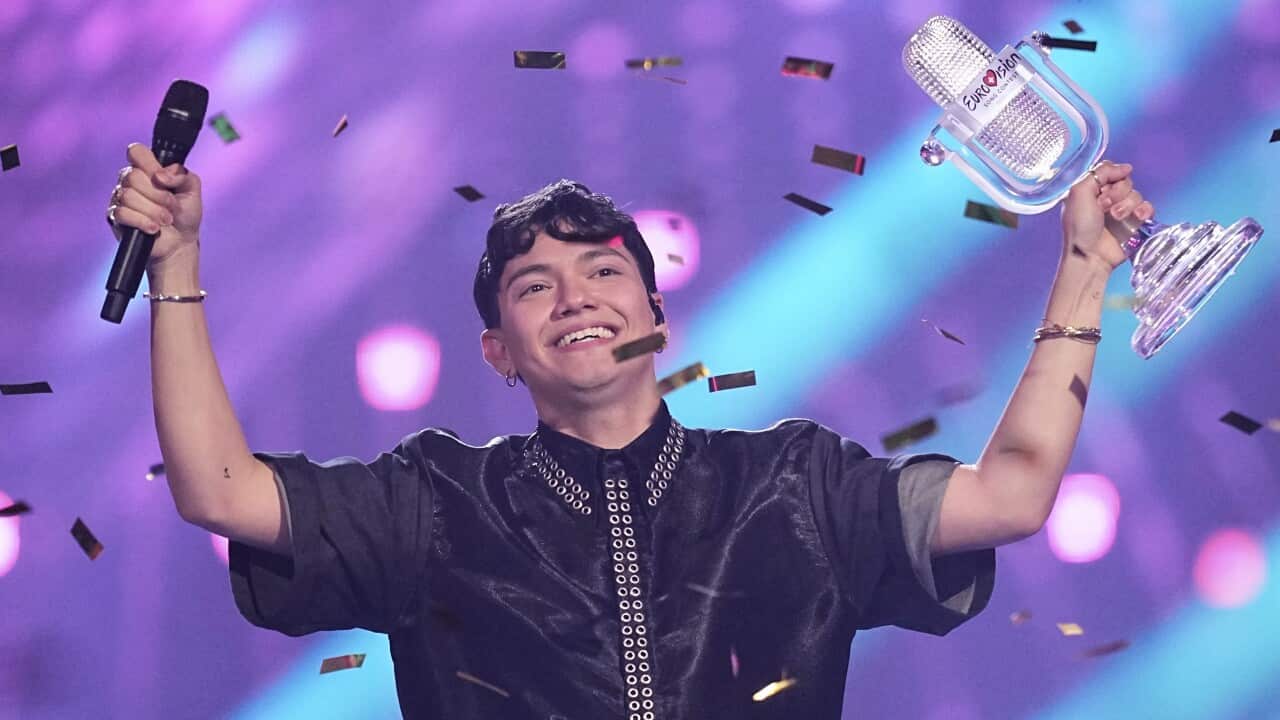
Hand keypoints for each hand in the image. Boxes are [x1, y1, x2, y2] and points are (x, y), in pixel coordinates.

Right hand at [106, 143, 203, 269]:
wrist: (181, 243)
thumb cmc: (185, 214)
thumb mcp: (193, 190)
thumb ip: (183, 174)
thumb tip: (160, 175)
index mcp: (148, 170)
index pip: (136, 152)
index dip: (149, 164)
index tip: (162, 180)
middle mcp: (131, 181)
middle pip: (133, 176)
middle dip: (158, 195)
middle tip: (171, 206)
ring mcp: (120, 199)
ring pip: (128, 196)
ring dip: (154, 210)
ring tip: (166, 220)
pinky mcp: (116, 217)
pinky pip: (122, 213)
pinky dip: (143, 221)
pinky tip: (154, 228)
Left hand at [1060, 160, 1154, 270]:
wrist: (1090, 255)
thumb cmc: (1079, 227)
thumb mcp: (1079, 193)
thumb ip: (1099, 173)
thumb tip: (1125, 167)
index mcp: (1090, 190)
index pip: (1109, 171)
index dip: (1111, 177)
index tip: (1104, 188)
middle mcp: (1106, 199)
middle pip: (1125, 181)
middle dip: (1117, 193)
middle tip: (1104, 207)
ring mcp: (1121, 211)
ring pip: (1136, 194)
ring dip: (1126, 204)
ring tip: (1115, 217)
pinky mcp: (1134, 223)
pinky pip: (1147, 207)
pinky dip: (1144, 210)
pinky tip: (1137, 217)